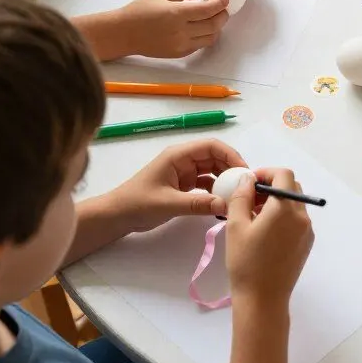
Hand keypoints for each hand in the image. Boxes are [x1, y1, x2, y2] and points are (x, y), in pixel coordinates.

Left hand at [109, 140, 247, 232]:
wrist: (116, 216)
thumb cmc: (138, 203)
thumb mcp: (169, 204)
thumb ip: (199, 204)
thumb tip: (227, 205)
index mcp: (178, 155)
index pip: (211, 146)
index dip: (230, 155)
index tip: (244, 171)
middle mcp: (183, 160)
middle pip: (215, 156)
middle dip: (231, 167)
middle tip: (245, 185)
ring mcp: (184, 172)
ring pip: (212, 169)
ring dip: (225, 179)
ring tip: (237, 193)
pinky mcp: (183, 185)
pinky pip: (206, 182)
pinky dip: (216, 189)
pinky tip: (223, 201)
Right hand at [116, 0, 228, 57]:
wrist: (123, 33)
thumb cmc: (139, 10)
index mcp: (176, 14)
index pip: (207, 10)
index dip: (220, 4)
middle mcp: (181, 31)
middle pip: (213, 25)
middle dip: (222, 16)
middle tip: (223, 8)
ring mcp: (181, 45)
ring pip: (210, 38)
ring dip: (217, 28)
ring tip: (215, 18)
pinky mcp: (180, 54)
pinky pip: (200, 45)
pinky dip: (206, 36)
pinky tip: (203, 27)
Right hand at [225, 168, 314, 306]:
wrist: (263, 299)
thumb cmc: (246, 262)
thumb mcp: (236, 226)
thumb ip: (242, 197)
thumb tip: (248, 179)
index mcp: (286, 208)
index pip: (284, 175)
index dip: (266, 173)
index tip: (250, 183)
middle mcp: (302, 216)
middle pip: (292, 188)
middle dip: (272, 187)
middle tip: (249, 198)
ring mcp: (307, 231)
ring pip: (294, 204)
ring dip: (277, 202)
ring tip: (253, 216)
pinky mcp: (307, 243)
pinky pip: (297, 220)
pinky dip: (283, 217)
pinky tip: (264, 232)